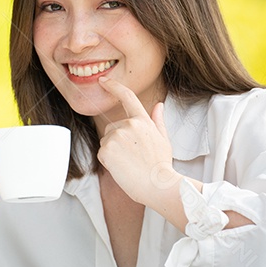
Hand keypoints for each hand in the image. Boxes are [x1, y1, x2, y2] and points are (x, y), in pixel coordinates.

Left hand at [97, 78, 179, 205]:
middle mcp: (129, 124)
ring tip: (129, 163)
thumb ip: (157, 120)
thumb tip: (159, 105)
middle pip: (112, 128)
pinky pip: (101, 153)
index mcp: (143, 120)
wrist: (158, 185)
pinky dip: (108, 162)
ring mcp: (117, 136)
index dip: (113, 86)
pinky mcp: (106, 150)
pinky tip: (122, 168)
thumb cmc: (161, 165)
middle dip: (118, 141)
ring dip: (113, 151)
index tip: (103, 81)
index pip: (127, 96)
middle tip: (133, 157)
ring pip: (106, 141)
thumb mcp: (163, 139)